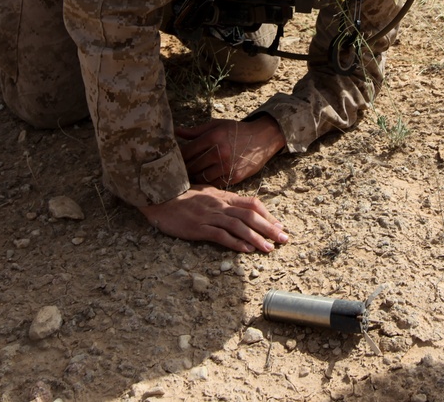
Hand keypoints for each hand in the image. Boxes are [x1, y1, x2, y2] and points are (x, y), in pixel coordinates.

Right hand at [140, 185, 288, 252]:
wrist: (159, 196)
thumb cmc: (181, 196)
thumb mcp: (205, 193)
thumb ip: (222, 200)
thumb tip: (237, 208)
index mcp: (223, 196)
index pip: (251, 204)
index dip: (268, 215)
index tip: (279, 226)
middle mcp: (219, 205)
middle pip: (250, 215)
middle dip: (269, 228)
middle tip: (284, 239)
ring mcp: (209, 216)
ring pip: (239, 226)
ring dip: (256, 238)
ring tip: (269, 248)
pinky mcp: (198, 227)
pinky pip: (220, 235)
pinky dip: (235, 243)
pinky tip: (246, 250)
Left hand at [177, 117, 285, 186]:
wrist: (262, 139)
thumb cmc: (237, 131)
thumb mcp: (217, 125)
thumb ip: (196, 131)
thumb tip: (176, 132)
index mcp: (213, 137)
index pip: (187, 151)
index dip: (178, 157)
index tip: (173, 160)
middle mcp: (219, 152)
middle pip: (192, 166)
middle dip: (184, 169)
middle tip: (177, 171)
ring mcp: (227, 166)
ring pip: (201, 177)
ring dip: (194, 178)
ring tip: (189, 176)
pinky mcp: (234, 177)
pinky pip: (214, 183)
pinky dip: (207, 182)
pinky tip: (203, 179)